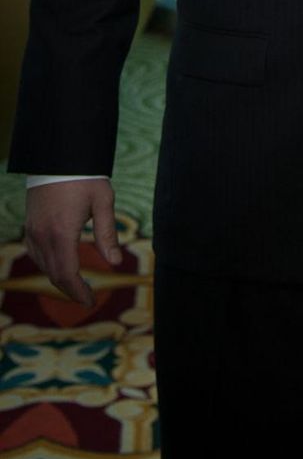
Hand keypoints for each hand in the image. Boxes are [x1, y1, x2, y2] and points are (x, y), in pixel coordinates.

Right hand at [24, 178, 121, 305]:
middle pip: (54, 274)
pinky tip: (59, 264)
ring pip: (43, 266)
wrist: (58, 156)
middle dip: (71, 290)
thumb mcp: (103, 202)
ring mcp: (33, 231)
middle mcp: (43, 236)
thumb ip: (108, 234)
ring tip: (77, 285)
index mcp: (62, 233)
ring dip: (59, 279)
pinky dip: (48, 265)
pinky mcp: (29, 225)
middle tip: (87, 299)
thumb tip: (116, 263)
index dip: (79, 292)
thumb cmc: (85, 177)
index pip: (67, 274)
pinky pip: (36, 254)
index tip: (91, 302)